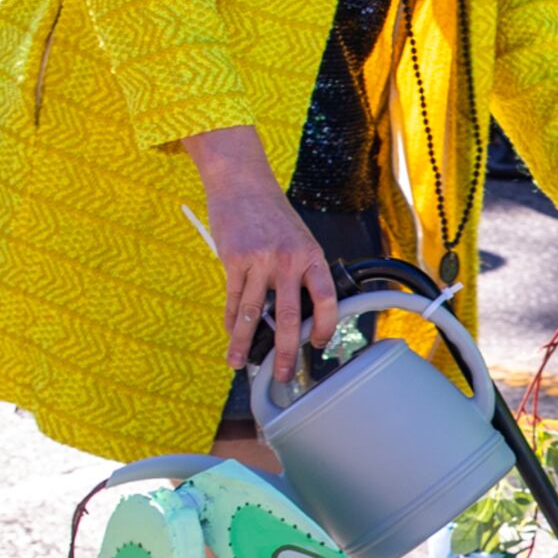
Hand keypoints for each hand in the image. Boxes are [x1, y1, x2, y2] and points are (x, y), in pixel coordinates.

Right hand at [189, 126, 337, 386]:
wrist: (243, 183)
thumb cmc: (273, 216)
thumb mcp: (298, 240)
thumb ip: (300, 274)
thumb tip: (297, 318)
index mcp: (312, 256)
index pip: (326, 300)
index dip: (326, 326)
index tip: (320, 344)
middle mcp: (288, 260)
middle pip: (289, 317)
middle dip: (286, 352)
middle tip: (283, 375)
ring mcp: (260, 261)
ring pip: (253, 314)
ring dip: (245, 344)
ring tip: (239, 365)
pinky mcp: (234, 260)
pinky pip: (234, 299)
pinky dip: (232, 321)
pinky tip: (230, 336)